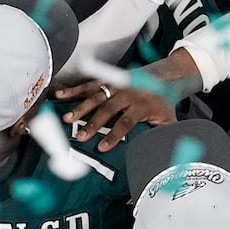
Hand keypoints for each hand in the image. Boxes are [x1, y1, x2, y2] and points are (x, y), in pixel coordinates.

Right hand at [55, 81, 175, 150]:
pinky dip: (75, 90)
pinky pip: (90, 85)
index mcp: (142, 105)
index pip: (125, 122)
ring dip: (81, 108)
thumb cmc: (164, 102)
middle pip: (107, 110)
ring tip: (68, 119)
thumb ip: (163, 135)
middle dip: (92, 124)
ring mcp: (117, 86)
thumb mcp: (168, 119)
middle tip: (80, 137)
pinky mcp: (109, 81)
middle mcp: (128, 94)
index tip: (101, 147)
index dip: (113, 135)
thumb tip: (160, 153)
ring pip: (96, 97)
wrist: (166, 75)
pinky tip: (61, 95)